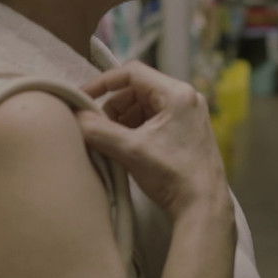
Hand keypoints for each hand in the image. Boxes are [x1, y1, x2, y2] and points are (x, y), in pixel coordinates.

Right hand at [78, 61, 231, 221]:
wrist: (203, 204)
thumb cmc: (173, 174)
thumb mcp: (129, 150)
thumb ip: (97, 130)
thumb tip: (74, 115)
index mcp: (177, 93)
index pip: (132, 72)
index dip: (103, 82)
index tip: (82, 97)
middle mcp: (186, 98)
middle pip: (137, 90)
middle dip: (113, 108)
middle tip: (98, 129)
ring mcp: (188, 114)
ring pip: (143, 105)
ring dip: (123, 120)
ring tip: (112, 142)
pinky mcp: (186, 130)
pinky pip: (153, 119)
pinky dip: (135, 129)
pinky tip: (126, 148)